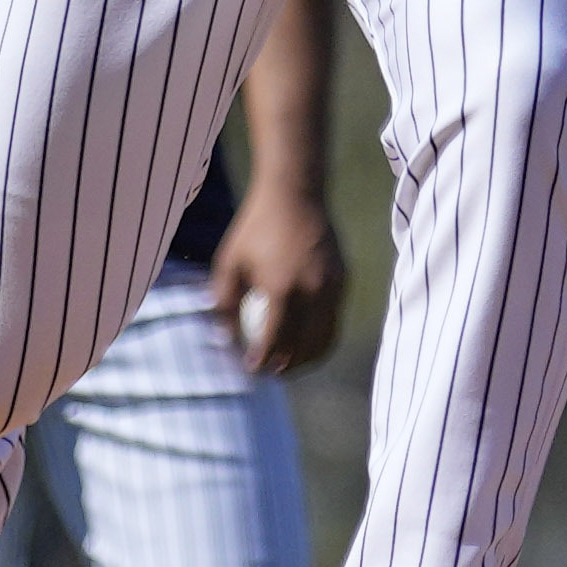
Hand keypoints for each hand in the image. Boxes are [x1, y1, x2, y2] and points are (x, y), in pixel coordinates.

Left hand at [208, 185, 349, 376]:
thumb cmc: (255, 229)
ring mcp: (333, 285)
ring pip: (326, 336)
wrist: (296, 194)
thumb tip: (224, 339)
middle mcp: (313, 291)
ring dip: (309, 356)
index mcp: (282, 289)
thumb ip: (223, 304)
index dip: (262, 361)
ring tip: (291, 363)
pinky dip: (322, 334)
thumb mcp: (229, 264)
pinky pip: (335, 317)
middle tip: (271, 372)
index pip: (275, 341)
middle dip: (288, 366)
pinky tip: (306, 337)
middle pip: (305, 346)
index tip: (251, 368)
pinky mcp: (343, 279)